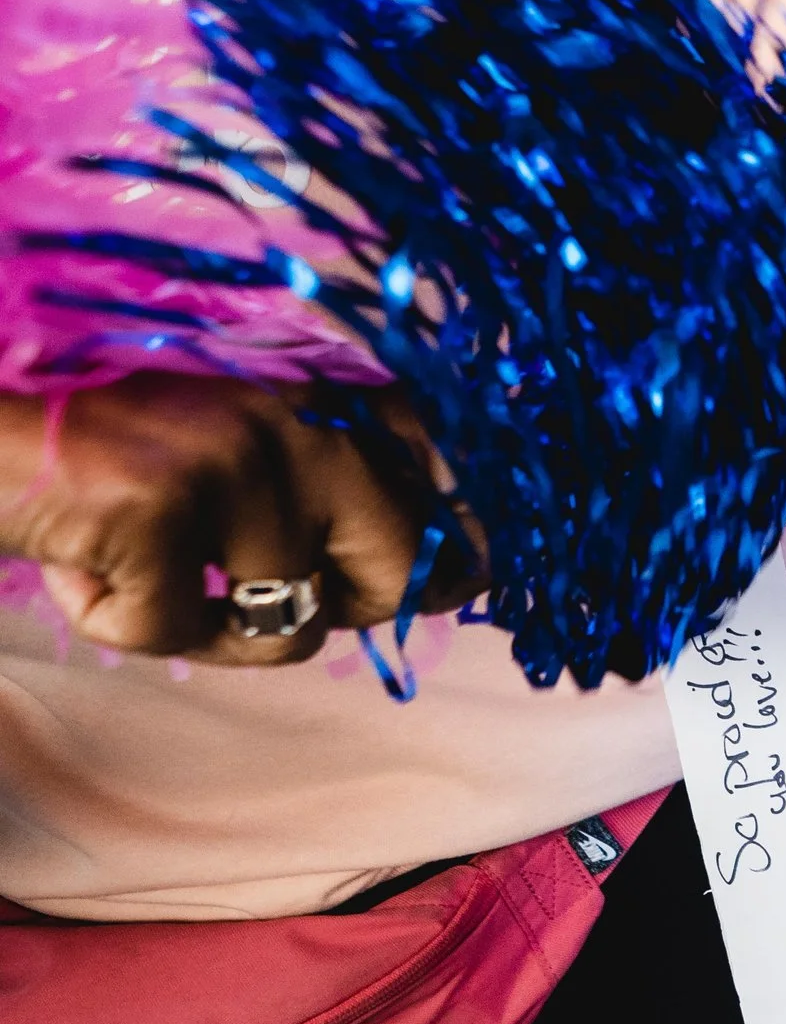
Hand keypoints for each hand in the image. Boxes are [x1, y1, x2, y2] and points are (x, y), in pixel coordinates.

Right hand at [0, 378, 472, 662]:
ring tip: (144, 571)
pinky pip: (176, 632)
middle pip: (401, 566)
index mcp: (326, 391)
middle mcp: (297, 417)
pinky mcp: (163, 510)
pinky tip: (86, 564)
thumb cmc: (110, 446)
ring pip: (285, 625)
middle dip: (354, 608)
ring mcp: (234, 462)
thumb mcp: (237, 440)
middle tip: (276, 602)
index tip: (461, 580)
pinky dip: (119, 620)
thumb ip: (329, 486)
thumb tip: (433, 578)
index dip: (458, 545)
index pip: (444, 475)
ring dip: (209, 627)